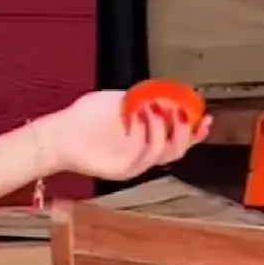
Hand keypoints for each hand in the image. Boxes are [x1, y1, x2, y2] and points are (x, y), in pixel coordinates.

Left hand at [40, 90, 210, 180]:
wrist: (58, 133)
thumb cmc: (85, 118)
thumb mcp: (119, 101)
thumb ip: (142, 99)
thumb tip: (165, 94)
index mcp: (147, 141)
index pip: (179, 141)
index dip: (196, 131)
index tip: (205, 117)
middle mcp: (143, 156)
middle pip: (177, 151)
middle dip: (185, 131)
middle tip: (182, 111)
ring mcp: (132, 165)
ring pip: (160, 153)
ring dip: (161, 128)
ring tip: (151, 107)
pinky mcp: (119, 170)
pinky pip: (139, 154)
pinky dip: (141, 133)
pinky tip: (135, 115)